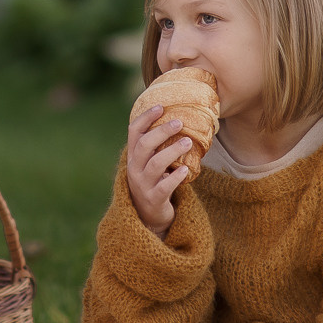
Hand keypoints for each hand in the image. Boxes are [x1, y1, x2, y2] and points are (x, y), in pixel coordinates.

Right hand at [126, 103, 191, 236]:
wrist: (149, 216)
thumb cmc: (154, 182)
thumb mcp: (150, 163)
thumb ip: (157, 147)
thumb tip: (179, 120)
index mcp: (133, 156)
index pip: (134, 132)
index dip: (146, 118)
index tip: (161, 106)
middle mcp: (134, 169)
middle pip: (144, 145)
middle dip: (161, 131)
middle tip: (179, 122)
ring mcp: (143, 185)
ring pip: (155, 164)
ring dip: (172, 151)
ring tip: (188, 142)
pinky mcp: (154, 199)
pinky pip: (165, 186)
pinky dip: (176, 177)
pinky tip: (187, 169)